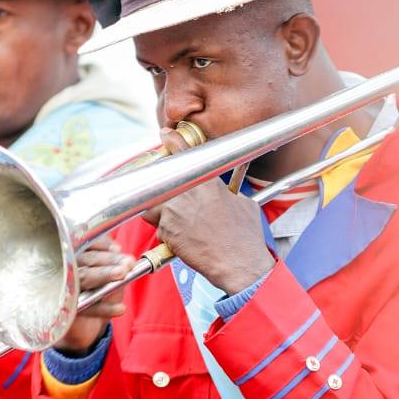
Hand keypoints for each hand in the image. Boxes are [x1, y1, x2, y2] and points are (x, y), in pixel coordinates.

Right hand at [55, 235, 133, 354]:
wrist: (88, 325)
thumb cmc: (100, 293)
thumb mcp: (109, 276)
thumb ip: (114, 265)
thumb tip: (122, 257)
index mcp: (75, 255)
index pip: (84, 243)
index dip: (102, 244)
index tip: (118, 249)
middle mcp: (65, 268)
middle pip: (84, 260)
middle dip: (108, 260)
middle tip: (128, 263)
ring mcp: (64, 288)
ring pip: (82, 278)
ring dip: (104, 275)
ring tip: (123, 275)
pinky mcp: (67, 309)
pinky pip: (86, 307)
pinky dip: (104, 308)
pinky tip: (121, 308)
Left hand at [142, 129, 273, 295]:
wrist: (239, 264)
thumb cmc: (245, 237)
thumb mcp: (243, 204)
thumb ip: (228, 192)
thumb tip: (227, 193)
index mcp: (206, 180)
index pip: (181, 151)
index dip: (170, 141)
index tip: (164, 135)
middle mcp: (186, 191)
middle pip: (159, 178)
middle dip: (162, 187)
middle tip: (173, 200)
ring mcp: (174, 210)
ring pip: (153, 204)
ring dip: (160, 212)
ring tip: (178, 224)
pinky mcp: (167, 230)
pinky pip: (158, 227)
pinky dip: (167, 234)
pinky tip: (183, 240)